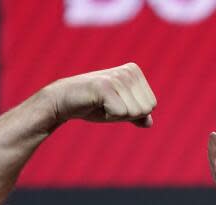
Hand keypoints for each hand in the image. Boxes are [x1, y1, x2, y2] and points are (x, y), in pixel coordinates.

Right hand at [42, 63, 156, 127]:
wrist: (64, 100)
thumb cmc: (94, 105)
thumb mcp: (120, 111)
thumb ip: (137, 115)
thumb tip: (149, 122)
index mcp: (135, 72)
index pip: (151, 105)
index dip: (132, 113)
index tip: (114, 103)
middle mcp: (128, 71)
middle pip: (145, 109)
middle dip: (126, 115)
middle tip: (108, 105)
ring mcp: (117, 77)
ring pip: (134, 112)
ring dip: (116, 115)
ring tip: (102, 104)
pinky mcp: (105, 86)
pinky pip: (121, 113)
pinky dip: (109, 116)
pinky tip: (96, 105)